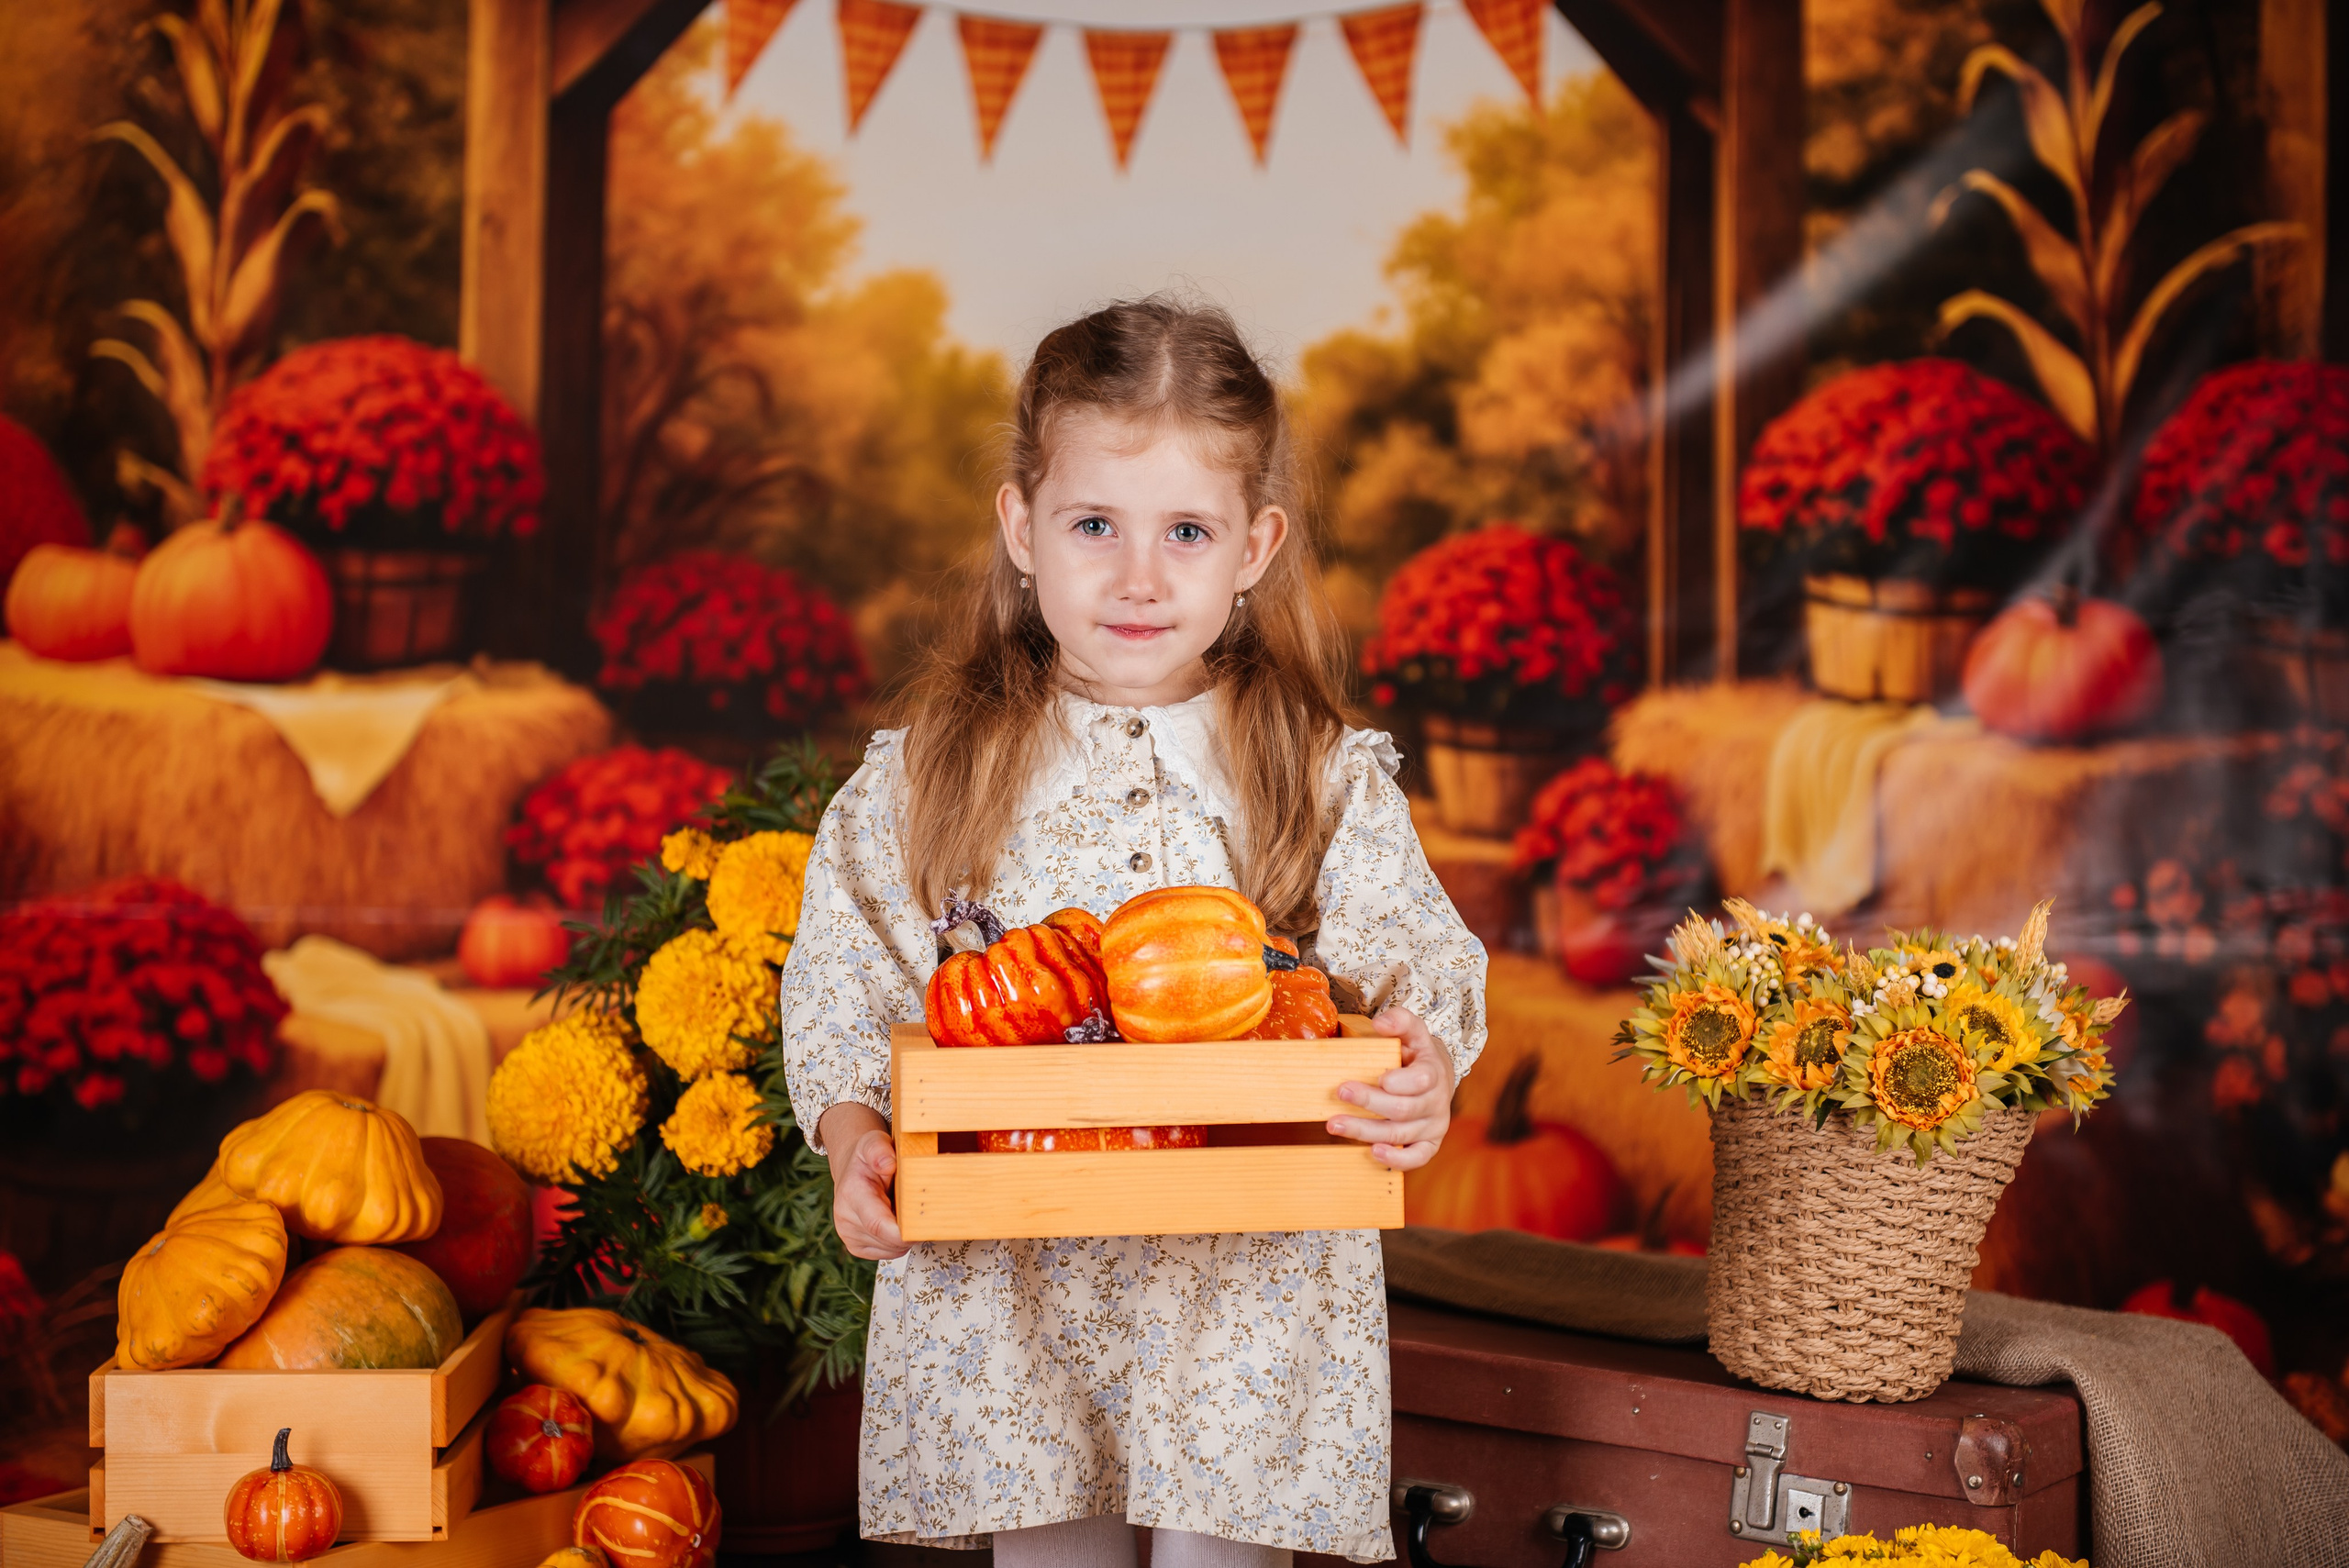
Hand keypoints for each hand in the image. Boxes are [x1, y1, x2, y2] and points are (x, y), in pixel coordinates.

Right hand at [819, 1103, 908, 1260]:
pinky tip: (897, 1220)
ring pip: (892, 1249)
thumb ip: (879, 1150)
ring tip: (905, 1210)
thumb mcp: (873, 1142)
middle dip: (912, 1230)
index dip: (903, 1232)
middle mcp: (846, 1219)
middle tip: (923, 1209)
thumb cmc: (867, 1158)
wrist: (852, 1172)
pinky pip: (890, 1252)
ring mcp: (850, 1236)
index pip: (877, 1224)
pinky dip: (899, 1241)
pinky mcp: (857, 1247)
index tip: (925, 1228)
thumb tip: (888, 1163)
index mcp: (852, 1194)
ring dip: (906, 1235)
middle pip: (889, 1240)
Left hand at [1328, 1006, 1454, 1171]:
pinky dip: (1396, 1159)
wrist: (1438, 1077)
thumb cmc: (1417, 1054)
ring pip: (1400, 1135)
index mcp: (1433, 1072)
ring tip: (1334, 1124)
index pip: (1421, 1080)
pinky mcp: (1429, 1144)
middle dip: (1369, 1102)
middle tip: (1340, 1093)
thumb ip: (1400, 1021)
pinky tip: (1372, 1152)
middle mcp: (1436, 1102)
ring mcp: (1433, 1126)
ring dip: (1365, 1131)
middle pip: (1403, 1109)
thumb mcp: (1413, 1032)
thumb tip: (1381, 1022)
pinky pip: (1416, 1158)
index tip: (1379, 1078)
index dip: (1400, 1082)